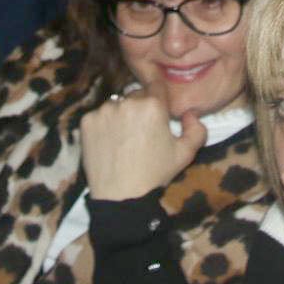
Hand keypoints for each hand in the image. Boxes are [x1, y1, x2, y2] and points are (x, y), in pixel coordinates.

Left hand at [81, 86, 206, 201]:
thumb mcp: (185, 155)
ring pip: (116, 106)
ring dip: (121, 116)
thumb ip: (197, 129)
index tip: (157, 110)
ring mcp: (104, 111)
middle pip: (136, 96)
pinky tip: (109, 143)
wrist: (120, 197)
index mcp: (152, 106)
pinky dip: (103, 126)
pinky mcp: (87, 121)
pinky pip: (99, 117)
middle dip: (140, 109)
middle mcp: (126, 102)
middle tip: (142, 132)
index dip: (158, 97)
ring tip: (124, 140)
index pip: (156, 85)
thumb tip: (190, 113)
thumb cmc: (154, 174)